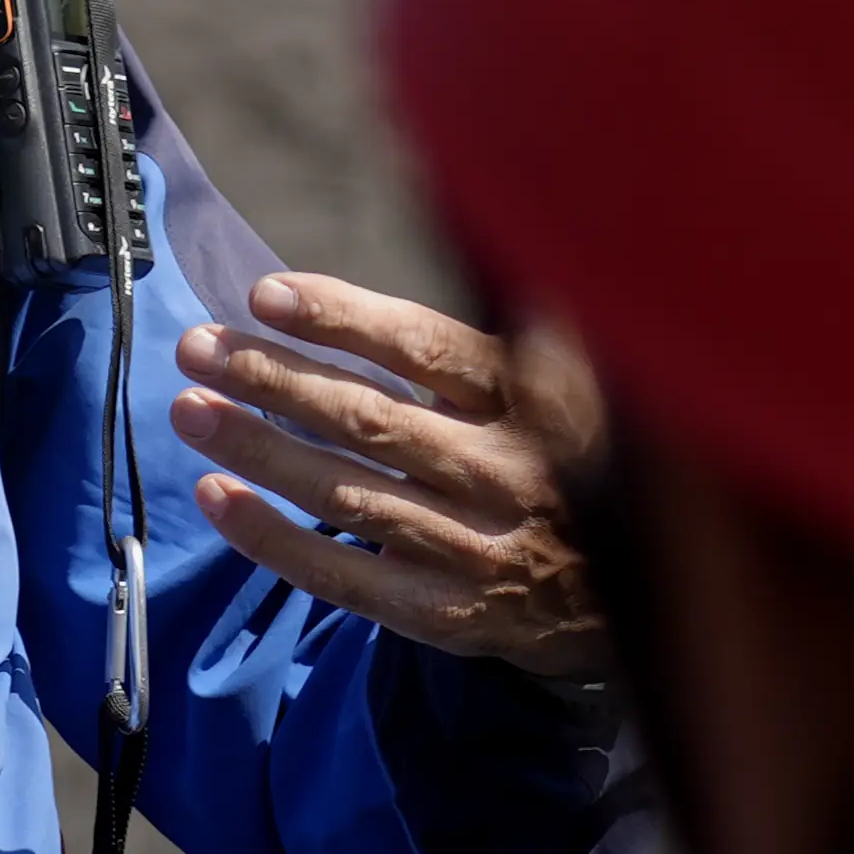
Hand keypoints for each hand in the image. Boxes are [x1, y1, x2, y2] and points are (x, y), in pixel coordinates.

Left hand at [171, 274, 617, 689]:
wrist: (663, 596)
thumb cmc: (587, 460)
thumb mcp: (579, 377)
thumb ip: (505, 325)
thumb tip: (445, 237)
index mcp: (536, 401)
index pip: (426, 349)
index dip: (343, 318)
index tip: (267, 294)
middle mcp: (506, 473)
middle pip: (369, 419)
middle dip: (273, 378)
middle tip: (198, 347)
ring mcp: (479, 549)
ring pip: (347, 494)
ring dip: (258, 449)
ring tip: (190, 408)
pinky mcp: (454, 615)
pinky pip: (348, 580)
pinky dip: (275, 540)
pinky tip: (218, 497)